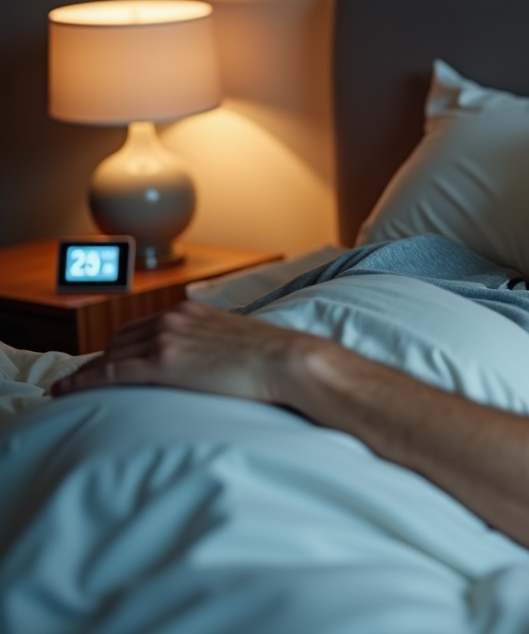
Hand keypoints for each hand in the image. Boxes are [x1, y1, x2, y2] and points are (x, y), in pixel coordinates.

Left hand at [50, 301, 322, 403]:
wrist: (287, 361)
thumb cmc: (273, 358)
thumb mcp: (236, 341)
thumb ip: (214, 345)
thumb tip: (212, 363)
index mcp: (190, 312)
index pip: (141, 328)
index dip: (118, 347)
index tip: (105, 361)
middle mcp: (172, 319)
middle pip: (120, 340)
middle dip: (100, 359)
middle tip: (82, 380)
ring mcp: (166, 339)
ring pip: (111, 355)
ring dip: (88, 371)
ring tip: (69, 389)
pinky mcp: (164, 364)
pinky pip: (111, 372)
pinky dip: (84, 381)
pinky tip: (65, 391)